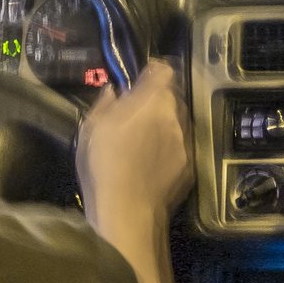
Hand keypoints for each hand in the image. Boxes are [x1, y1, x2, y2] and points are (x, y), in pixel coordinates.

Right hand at [78, 60, 192, 221]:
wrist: (127, 212)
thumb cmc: (104, 167)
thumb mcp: (91, 129)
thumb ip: (105, 103)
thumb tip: (113, 91)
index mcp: (152, 100)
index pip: (163, 70)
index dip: (153, 72)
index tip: (142, 79)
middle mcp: (175, 115)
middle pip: (172, 96)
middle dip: (157, 100)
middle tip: (137, 114)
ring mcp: (186, 140)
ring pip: (179, 121)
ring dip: (165, 123)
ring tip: (144, 140)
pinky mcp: (191, 164)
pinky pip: (181, 145)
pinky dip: (170, 146)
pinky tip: (152, 161)